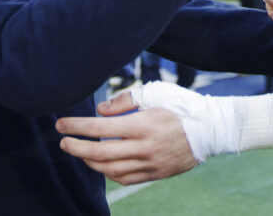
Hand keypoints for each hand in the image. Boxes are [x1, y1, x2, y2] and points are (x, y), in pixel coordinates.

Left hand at [57, 90, 197, 184]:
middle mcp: (144, 148)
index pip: (100, 129)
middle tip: (62, 141)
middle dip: (76, 147)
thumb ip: (125, 101)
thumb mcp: (155, 93)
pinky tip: (101, 164)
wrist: (212, 129)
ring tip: (80, 151)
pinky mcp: (156, 174)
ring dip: (90, 162)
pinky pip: (125, 179)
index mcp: (143, 125)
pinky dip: (108, 173)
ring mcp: (150, 164)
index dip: (76, 127)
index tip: (61, 124)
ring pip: (110, 170)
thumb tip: (100, 111)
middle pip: (100, 153)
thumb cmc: (182, 105)